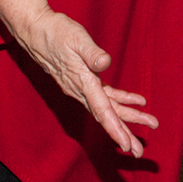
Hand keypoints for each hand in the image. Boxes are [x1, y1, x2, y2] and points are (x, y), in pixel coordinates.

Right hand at [14, 8, 157, 157]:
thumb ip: (91, 53)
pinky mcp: (84, 80)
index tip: (126, 145)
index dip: (115, 129)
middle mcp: (81, 90)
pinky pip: (105, 95)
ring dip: (127, 119)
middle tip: (139, 151)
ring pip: (108, 108)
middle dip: (124, 133)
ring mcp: (82, 87)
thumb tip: (105, 63)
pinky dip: (122, 100)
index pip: (102, 111)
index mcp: (82, 82)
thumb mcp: (76, 39)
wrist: (35, 30)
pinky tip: (138, 101)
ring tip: (148, 126)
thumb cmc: (56, 32)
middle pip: (107, 116)